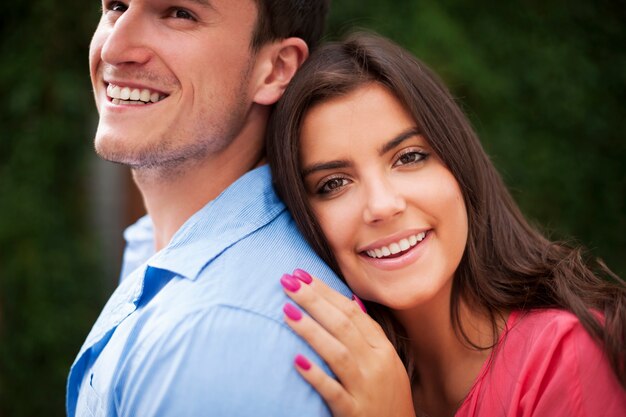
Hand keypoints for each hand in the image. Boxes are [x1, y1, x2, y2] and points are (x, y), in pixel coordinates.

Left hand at [280, 270, 415, 416]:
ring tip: (286, 311)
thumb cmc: (386, 395)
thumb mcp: (385, 361)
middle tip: (288, 281)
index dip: (326, 292)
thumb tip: (348, 301)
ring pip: (338, 353)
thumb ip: (368, 333)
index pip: (352, 312)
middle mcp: (377, 363)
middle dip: (314, 300)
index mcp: (382, 348)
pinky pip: (333, 391)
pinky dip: (316, 375)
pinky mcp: (355, 411)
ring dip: (311, 330)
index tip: (302, 275)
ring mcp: (366, 388)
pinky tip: (297, 361)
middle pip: (343, 325)